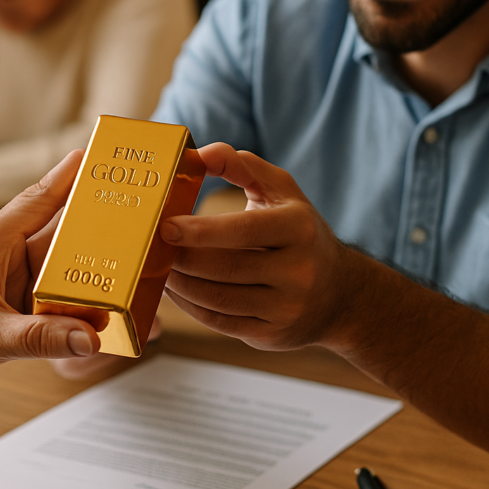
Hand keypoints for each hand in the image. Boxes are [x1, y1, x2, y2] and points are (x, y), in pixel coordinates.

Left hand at [0, 150, 99, 425]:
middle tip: (130, 215)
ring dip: (84, 271)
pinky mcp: (0, 306)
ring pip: (52, 269)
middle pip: (53, 235)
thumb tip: (88, 339)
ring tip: (125, 268)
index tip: (91, 155)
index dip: (64, 177)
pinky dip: (69, 303)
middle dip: (90, 227)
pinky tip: (94, 311)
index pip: (34, 202)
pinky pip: (44, 298)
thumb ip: (38, 339)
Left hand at [160, 143, 356, 351]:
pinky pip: (220, 322)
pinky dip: (190, 306)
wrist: (338, 294)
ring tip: (157, 267)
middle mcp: (298, 270)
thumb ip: (242, 166)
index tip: (166, 226)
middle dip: (181, 259)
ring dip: (179, 284)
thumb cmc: (298, 232)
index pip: (245, 230)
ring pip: (218, 298)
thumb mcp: (282, 192)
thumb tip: (199, 153)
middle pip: (225, 268)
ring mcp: (286, 307)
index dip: (202, 230)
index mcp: (298, 228)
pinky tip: (174, 291)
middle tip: (150, 247)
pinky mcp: (271, 334)